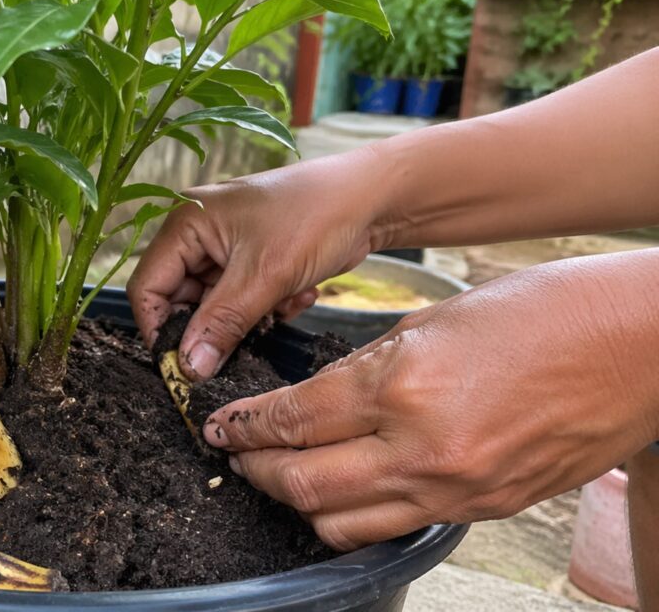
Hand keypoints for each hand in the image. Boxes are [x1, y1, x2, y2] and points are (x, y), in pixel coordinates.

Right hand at [128, 149, 391, 379]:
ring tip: (280, 305)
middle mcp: (197, 233)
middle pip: (180, 300)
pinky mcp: (251, 260)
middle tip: (247, 337)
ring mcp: (224, 247)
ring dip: (247, 318)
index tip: (184, 366)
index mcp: (186, 224)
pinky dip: (265, 308)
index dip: (161, 330)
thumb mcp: (265, 276)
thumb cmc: (316, 215)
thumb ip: (221, 325)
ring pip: (214, 306)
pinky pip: (241, 301)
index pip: (148, 288)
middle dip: (215, 325)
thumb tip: (187, 368)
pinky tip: (296, 294)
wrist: (372, 198)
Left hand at [202, 252, 658, 550]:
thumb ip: (365, 370)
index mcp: (402, 387)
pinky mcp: (482, 510)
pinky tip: (346, 487)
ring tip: (282, 474)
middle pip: (302, 484)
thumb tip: (314, 403)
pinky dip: (356, 513)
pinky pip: (395, 525)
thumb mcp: (430, 324)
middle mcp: (423, 449)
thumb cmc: (542, 313)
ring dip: (298, 501)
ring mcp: (455, 489)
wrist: (636, 347)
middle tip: (236, 451)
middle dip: (254, 468)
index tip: (220, 424)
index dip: (245, 425)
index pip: (293, 421)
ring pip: (340, 522)